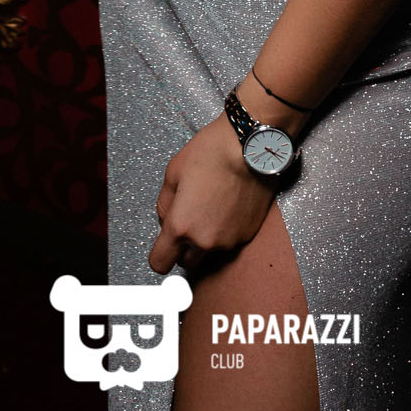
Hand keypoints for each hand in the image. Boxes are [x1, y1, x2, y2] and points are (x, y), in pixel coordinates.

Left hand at [147, 114, 278, 276]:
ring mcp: (229, 240)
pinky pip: (230, 240)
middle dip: (184, 247)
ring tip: (213, 204)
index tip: (164, 245)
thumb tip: (166, 218)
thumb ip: (164, 203)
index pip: (161, 263)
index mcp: (181, 226)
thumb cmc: (211, 152)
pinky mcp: (248, 234)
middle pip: (187, 262)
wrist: (250, 146)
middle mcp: (205, 240)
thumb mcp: (174, 171)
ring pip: (210, 251)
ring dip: (207, 237)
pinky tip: (230, 204)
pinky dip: (227, 229)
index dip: (160, 254)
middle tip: (189, 219)